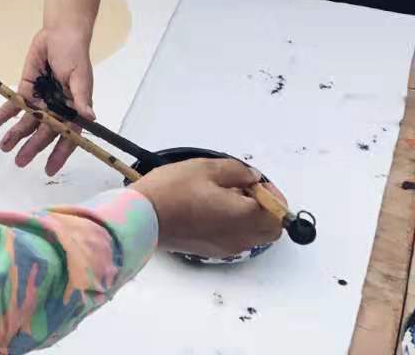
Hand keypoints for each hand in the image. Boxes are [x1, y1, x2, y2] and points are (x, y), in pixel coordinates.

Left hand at [0, 24, 94, 174]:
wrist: (59, 34)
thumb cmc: (75, 55)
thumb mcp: (81, 76)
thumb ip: (82, 98)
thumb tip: (89, 118)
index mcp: (74, 110)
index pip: (68, 136)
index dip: (59, 153)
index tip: (49, 169)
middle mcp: (56, 109)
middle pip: (44, 132)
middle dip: (32, 147)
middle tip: (19, 162)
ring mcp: (40, 100)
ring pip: (27, 122)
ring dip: (15, 134)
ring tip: (3, 146)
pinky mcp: (26, 90)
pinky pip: (14, 105)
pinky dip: (3, 114)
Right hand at [134, 158, 284, 258]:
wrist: (141, 218)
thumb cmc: (172, 191)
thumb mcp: (205, 168)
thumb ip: (237, 171)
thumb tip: (251, 178)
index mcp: (244, 216)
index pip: (278, 213)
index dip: (272, 195)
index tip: (255, 182)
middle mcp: (241, 237)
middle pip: (270, 229)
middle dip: (265, 209)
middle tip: (243, 189)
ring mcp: (226, 247)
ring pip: (253, 235)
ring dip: (249, 218)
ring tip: (223, 197)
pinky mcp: (211, 251)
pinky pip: (235, 239)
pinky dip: (234, 226)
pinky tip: (210, 209)